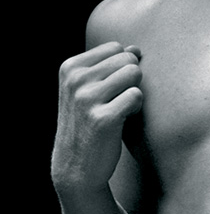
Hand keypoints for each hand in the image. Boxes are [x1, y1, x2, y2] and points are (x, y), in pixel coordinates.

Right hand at [52, 42, 143, 192]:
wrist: (76, 166)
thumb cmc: (89, 122)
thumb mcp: (90, 89)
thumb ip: (112, 65)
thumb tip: (135, 48)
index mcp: (70, 68)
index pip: (116, 47)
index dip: (122, 67)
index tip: (108, 88)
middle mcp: (75, 80)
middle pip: (128, 59)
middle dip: (131, 80)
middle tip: (116, 101)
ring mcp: (87, 99)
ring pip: (135, 74)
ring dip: (134, 93)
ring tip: (118, 109)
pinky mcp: (103, 118)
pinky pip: (137, 96)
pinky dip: (135, 108)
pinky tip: (121, 120)